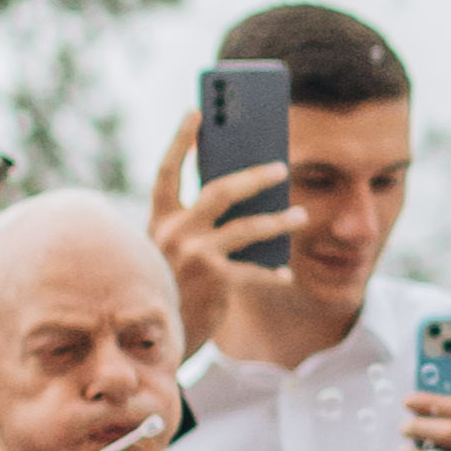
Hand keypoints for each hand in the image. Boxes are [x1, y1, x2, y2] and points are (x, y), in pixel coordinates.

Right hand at [145, 115, 289, 357]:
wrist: (150, 340)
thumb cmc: (167, 287)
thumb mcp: (170, 250)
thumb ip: (194, 224)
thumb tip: (240, 195)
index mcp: (158, 219)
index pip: (167, 170)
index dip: (181, 139)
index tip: (197, 111)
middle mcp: (173, 232)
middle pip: (220, 191)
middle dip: (253, 176)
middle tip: (280, 167)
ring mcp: (194, 255)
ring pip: (247, 227)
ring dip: (279, 220)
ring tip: (301, 216)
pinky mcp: (215, 280)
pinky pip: (254, 269)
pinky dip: (272, 272)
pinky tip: (286, 273)